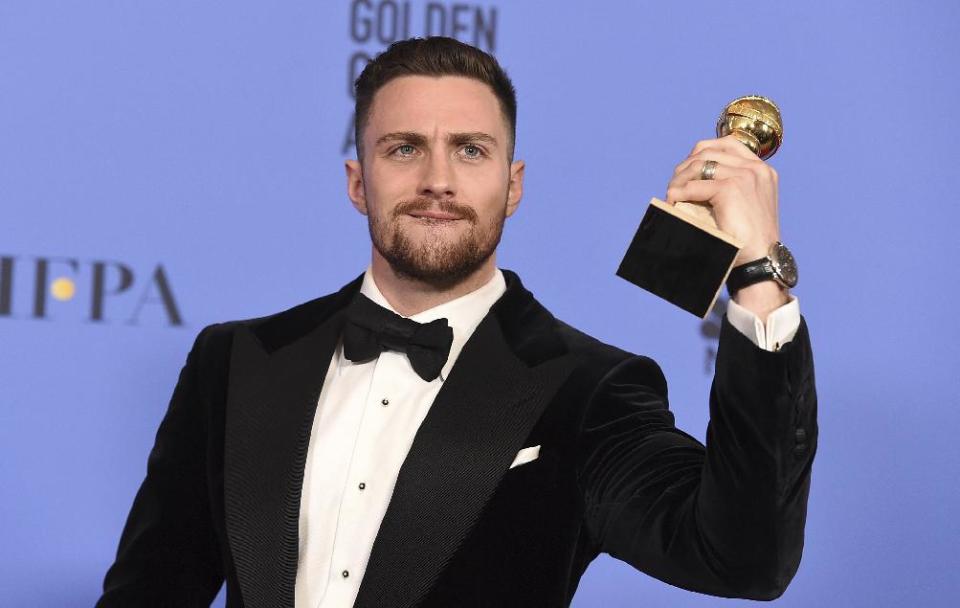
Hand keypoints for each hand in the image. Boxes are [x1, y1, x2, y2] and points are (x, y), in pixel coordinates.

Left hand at [665, 134, 779, 265]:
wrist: (759, 260)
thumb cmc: (748, 240)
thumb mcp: (744, 205)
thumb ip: (730, 186)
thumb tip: (695, 178)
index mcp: (762, 170)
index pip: (727, 144)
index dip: (701, 153)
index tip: (687, 170)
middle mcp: (756, 168)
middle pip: (709, 151)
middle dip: (686, 166)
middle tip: (674, 185)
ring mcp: (745, 175)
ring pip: (699, 166)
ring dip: (679, 179)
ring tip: (672, 194)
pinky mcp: (732, 188)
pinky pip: (695, 186)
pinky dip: (679, 192)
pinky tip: (673, 201)